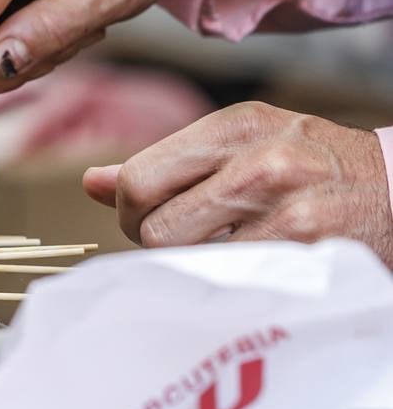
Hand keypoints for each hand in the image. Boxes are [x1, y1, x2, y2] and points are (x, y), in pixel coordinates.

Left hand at [82, 102, 392, 263]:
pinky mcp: (306, 249)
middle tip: (192, 243)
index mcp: (237, 125)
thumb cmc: (316, 171)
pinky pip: (228, 280)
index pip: (138, 178)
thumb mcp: (246, 147)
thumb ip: (169, 164)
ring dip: (195, 265)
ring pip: (185, 257)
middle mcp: (260, 159)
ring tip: (228, 251)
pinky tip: (259, 267)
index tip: (151, 219)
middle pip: (152, 224)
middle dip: (159, 243)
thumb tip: (92, 182)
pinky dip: (232, 282)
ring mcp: (286, 205)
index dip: (130, 212)